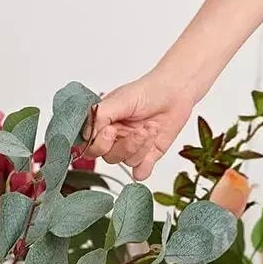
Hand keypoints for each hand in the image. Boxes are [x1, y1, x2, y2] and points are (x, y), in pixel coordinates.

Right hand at [82, 68, 197, 183]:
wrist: (175, 92)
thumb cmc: (148, 91)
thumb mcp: (120, 98)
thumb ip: (101, 115)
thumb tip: (87, 134)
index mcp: (103, 125)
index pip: (90, 145)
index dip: (99, 143)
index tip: (111, 130)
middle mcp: (115, 139)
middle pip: (109, 157)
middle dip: (126, 146)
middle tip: (139, 131)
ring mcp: (132, 148)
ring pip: (127, 162)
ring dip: (142, 146)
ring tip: (152, 127)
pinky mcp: (149, 155)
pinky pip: (141, 172)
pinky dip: (146, 165)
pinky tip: (153, 148)